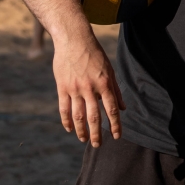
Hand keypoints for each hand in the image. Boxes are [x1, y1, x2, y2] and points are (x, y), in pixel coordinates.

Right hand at [52, 31, 123, 145]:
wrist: (73, 39)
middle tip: (98, 145)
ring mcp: (74, 88)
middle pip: (94, 117)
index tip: (117, 136)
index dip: (115, 125)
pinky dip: (66, 120)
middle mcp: (90, 88)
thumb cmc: (94, 54)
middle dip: (97, 134)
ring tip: (84, 139)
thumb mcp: (109, 69)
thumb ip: (116, 90)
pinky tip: (69, 129)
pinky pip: (64, 108)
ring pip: (78, 116)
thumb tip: (123, 109)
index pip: (112, 109)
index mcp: (104, 83)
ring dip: (81, 130)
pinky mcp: (62, 87)